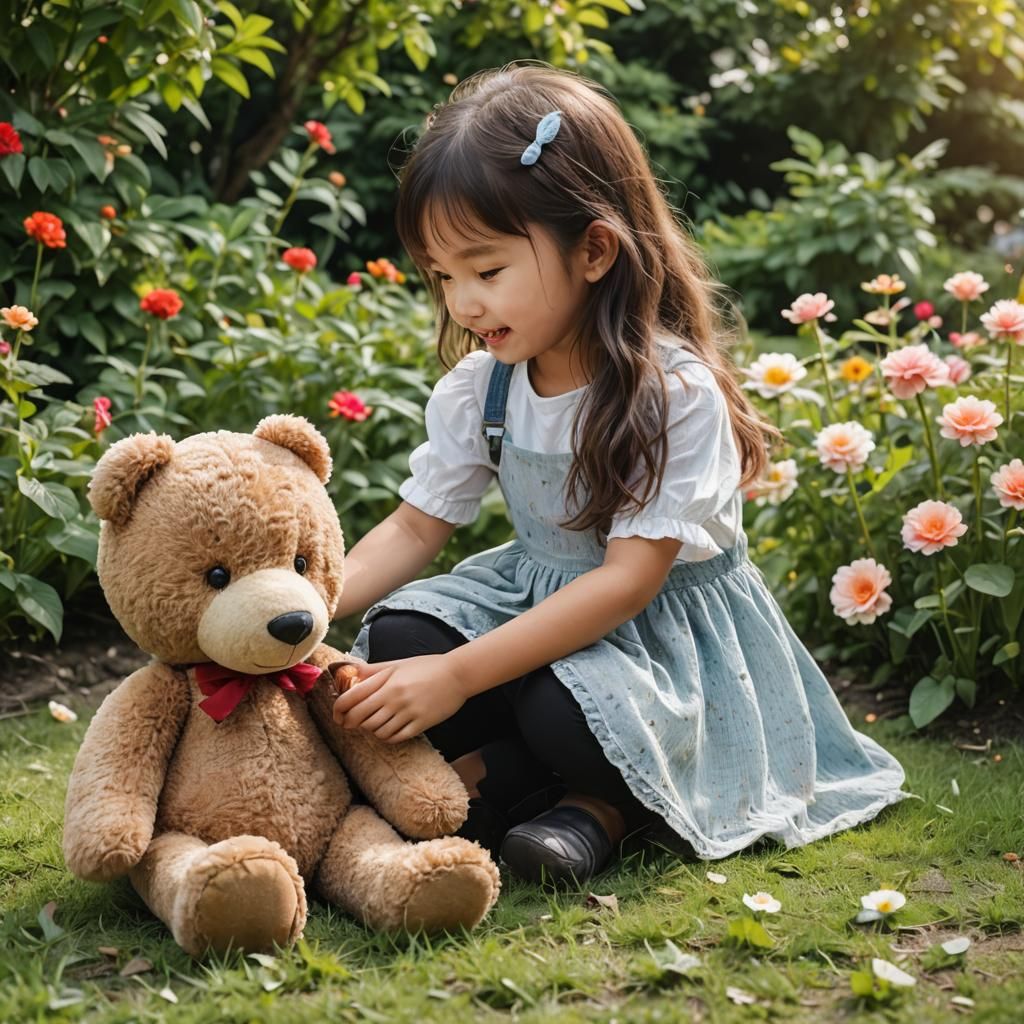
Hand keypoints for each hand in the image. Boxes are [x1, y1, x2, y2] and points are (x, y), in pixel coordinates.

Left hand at [331, 654, 466, 742]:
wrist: (457, 674)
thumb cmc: (426, 667)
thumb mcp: (398, 664)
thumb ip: (373, 670)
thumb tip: (351, 671)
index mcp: (387, 681)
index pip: (352, 698)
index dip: (338, 709)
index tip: (337, 715)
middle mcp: (395, 697)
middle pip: (360, 718)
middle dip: (350, 723)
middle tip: (349, 724)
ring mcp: (408, 712)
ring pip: (376, 730)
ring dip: (370, 730)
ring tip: (372, 724)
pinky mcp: (421, 724)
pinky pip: (395, 737)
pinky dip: (386, 736)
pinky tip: (387, 730)